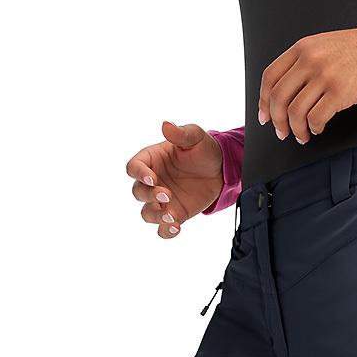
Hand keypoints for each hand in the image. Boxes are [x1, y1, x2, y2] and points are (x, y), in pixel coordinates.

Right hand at [126, 122, 224, 239]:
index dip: (139, 174)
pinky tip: (176, 227)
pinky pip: (163, 228)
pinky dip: (166, 231)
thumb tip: (166, 125)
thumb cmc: (204, 150)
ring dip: (155, 216)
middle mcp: (153, 181)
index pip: (134, 167)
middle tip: (166, 195)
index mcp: (152, 160)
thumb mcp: (196, 137)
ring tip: (171, 215)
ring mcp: (162, 200)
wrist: (222, 170)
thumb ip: (181, 133)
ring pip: (147, 213)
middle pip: (138, 192)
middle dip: (149, 196)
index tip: (152, 178)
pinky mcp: (175, 214)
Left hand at [257, 28, 356, 144]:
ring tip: (302, 135)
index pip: (270, 77)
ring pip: (295, 112)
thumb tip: (282, 93)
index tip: (265, 115)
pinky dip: (313, 128)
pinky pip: (316, 118)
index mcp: (301, 48)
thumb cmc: (354, 51)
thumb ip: (300, 63)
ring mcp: (325, 76)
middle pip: (278, 97)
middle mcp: (310, 60)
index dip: (263, 100)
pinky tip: (317, 128)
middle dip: (277, 121)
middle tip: (281, 132)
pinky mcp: (340, 92)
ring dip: (296, 129)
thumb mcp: (321, 47)